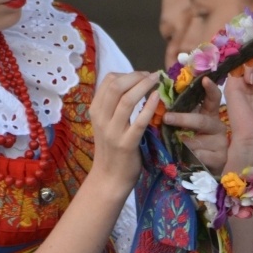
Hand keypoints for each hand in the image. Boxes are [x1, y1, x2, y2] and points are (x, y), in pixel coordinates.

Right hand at [88, 70, 158, 193]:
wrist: (109, 178)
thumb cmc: (112, 149)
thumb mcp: (106, 124)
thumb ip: (113, 106)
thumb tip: (132, 84)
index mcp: (95, 110)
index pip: (108, 81)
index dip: (127, 73)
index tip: (141, 75)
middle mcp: (101, 118)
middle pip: (116, 86)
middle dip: (136, 76)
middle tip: (151, 76)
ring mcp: (113, 132)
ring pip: (127, 100)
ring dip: (144, 86)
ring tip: (157, 81)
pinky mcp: (127, 144)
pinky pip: (139, 121)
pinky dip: (149, 106)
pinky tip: (157, 98)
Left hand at [162, 78, 227, 174]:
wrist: (202, 171)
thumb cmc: (191, 144)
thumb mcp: (185, 127)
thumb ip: (178, 113)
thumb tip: (158, 98)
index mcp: (209, 114)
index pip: (213, 98)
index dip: (210, 89)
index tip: (204, 80)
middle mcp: (217, 125)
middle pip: (201, 120)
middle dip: (183, 119)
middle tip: (167, 118)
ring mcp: (220, 142)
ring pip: (198, 141)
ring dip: (182, 144)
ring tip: (171, 146)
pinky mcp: (220, 158)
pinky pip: (200, 156)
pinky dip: (189, 157)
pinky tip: (183, 159)